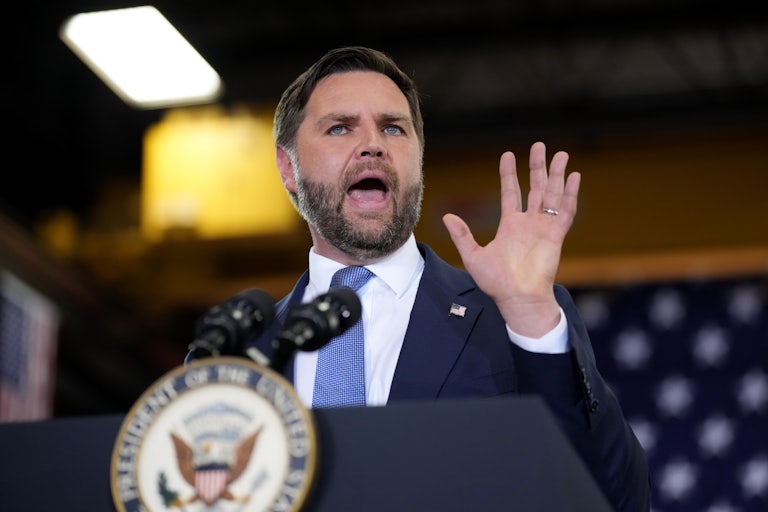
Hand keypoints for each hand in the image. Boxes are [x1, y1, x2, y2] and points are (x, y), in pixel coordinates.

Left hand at [442, 141, 580, 337]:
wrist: (517, 298)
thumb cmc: (496, 283)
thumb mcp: (473, 256)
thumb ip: (462, 235)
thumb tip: (447, 217)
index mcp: (510, 225)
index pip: (510, 192)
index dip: (509, 174)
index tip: (508, 155)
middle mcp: (529, 223)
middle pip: (535, 187)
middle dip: (537, 167)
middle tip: (539, 146)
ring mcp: (544, 228)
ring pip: (552, 195)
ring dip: (556, 175)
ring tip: (560, 154)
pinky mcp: (556, 235)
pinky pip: (564, 211)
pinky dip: (570, 194)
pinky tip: (573, 177)